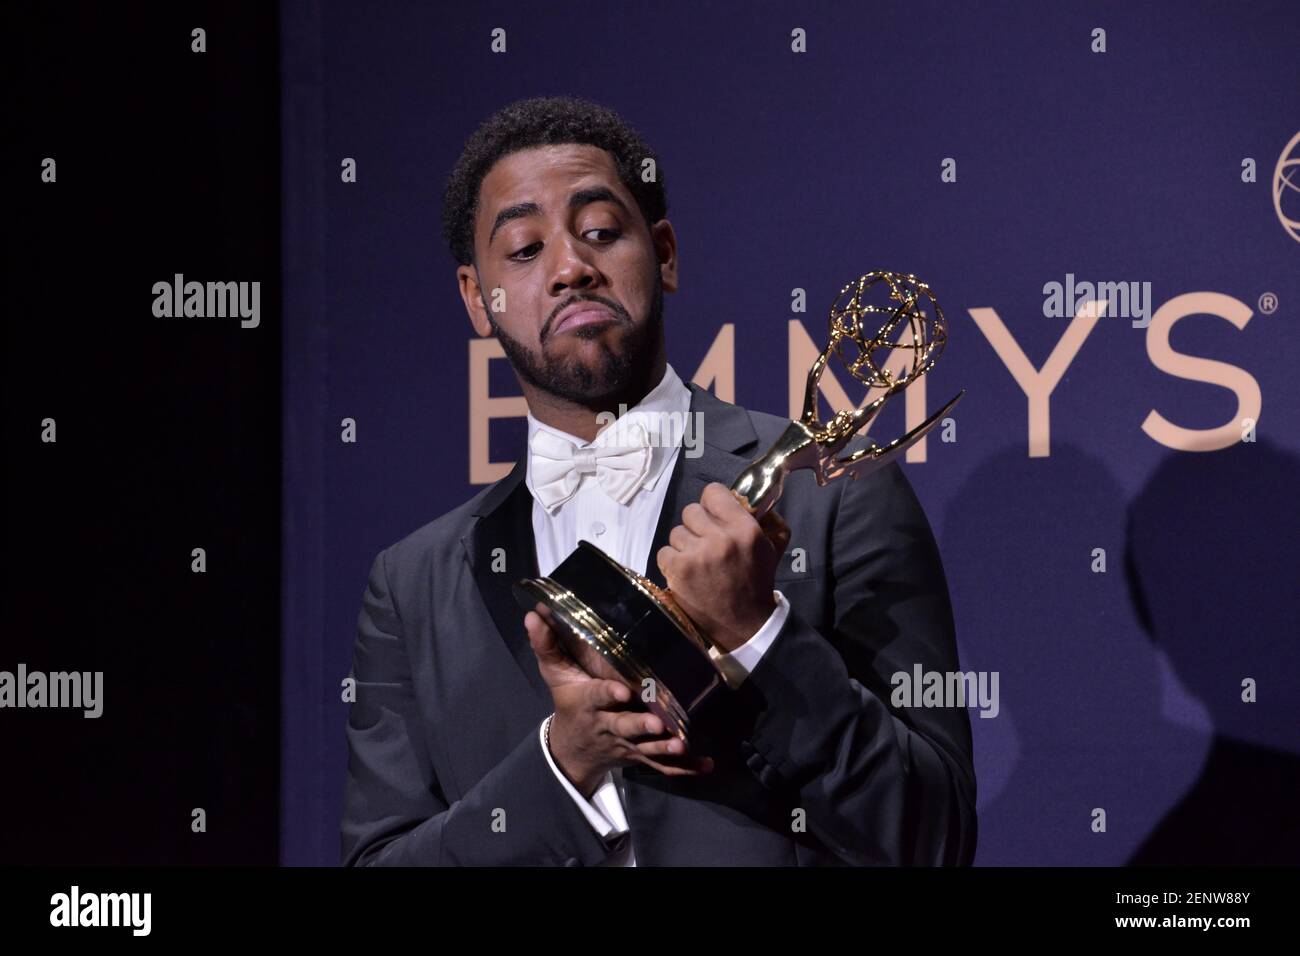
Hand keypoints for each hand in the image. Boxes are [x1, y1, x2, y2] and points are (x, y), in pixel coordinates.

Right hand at [525, 605, 713, 796]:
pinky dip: (685, 768)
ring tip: (683, 744)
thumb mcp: (554, 673)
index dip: (610, 695)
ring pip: (647, 750)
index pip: (599, 697)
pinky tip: (706, 764)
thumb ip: (546, 644)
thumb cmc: (568, 702)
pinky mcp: (641, 756)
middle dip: (641, 727)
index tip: (624, 692)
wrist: (575, 747)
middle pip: (625, 728)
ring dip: (665, 749)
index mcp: (589, 703)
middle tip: (658, 724)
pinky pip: (664, 766)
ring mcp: (627, 744)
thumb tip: (534, 612)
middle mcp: (609, 725)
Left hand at [656, 482, 790, 652]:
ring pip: (676, 532)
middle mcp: (721, 539)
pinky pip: (664, 551)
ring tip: (698, 562)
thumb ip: (764, 517)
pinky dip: (672, 562)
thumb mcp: (771, 546)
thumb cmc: (756, 582)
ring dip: (685, 545)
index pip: (713, 492)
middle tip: (706, 543)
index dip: (712, 503)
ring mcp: (697, 554)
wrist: (745, 623)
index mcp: (745, 529)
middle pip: (691, 511)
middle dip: (697, 526)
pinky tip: (686, 573)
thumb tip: (742, 495)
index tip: (714, 515)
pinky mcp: (678, 570)